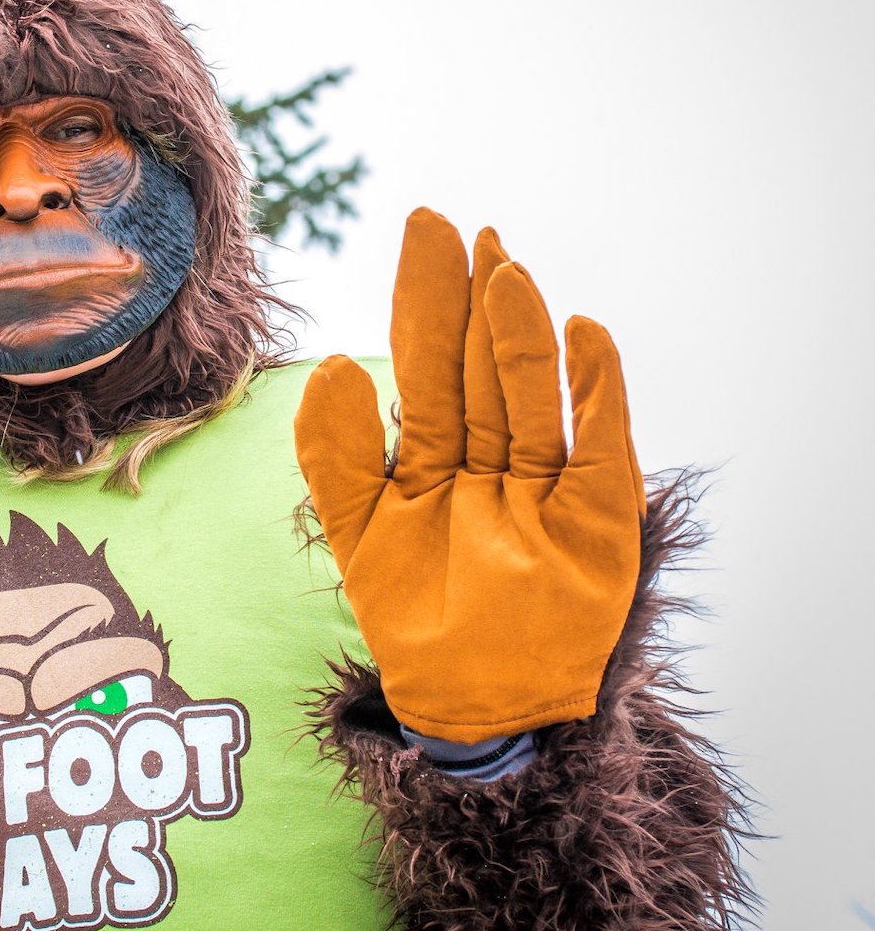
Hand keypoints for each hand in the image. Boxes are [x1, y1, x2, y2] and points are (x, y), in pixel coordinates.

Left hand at [296, 209, 642, 742]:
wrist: (471, 703)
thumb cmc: (413, 617)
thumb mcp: (358, 531)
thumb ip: (338, 453)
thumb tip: (331, 367)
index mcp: (433, 457)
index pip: (427, 364)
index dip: (424, 300)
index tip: (421, 228)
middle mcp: (491, 458)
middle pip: (481, 368)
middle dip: (470, 301)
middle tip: (463, 229)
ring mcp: (545, 483)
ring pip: (531, 397)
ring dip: (521, 337)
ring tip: (505, 273)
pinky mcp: (598, 517)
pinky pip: (598, 445)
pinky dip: (595, 393)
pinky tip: (584, 335)